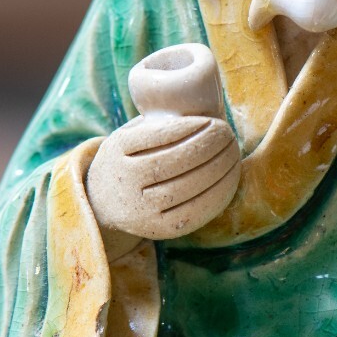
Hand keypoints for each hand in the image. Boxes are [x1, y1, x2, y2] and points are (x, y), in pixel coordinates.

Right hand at [87, 113, 241, 243]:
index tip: (213, 120)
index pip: (158, 136)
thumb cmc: (128, 161)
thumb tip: (198, 106)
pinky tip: (230, 178)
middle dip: (209, 146)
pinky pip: (194, 211)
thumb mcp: (126, 137)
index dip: (190, 128)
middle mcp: (126, 181)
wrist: (103, 204)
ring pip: (187, 187)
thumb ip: (152, 125)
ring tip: (233, 153)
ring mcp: (141, 209)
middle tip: (229, 134)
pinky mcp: (158, 229)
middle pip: (175, 162)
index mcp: (117, 150)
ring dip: (218, 168)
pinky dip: (218, 194)